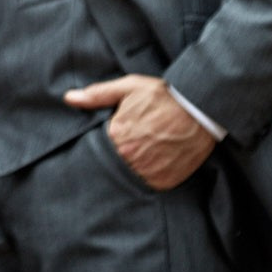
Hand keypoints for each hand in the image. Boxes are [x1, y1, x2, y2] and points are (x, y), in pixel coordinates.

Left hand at [63, 74, 215, 189]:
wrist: (202, 109)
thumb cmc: (164, 96)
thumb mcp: (130, 87)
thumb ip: (97, 95)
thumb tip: (69, 98)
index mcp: (117, 135)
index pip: (98, 147)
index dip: (102, 143)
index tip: (110, 139)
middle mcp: (131, 157)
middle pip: (112, 164)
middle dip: (115, 157)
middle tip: (128, 147)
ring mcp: (149, 171)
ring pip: (129, 176)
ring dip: (131, 169)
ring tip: (140, 156)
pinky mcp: (165, 181)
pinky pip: (149, 185)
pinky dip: (148, 177)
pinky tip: (153, 164)